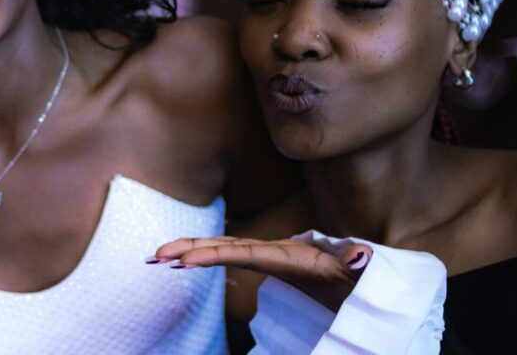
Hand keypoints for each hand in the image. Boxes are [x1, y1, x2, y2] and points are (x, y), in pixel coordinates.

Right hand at [150, 236, 371, 311]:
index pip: (242, 253)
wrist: (358, 266)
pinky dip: (200, 256)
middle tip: (156, 255)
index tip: (185, 262)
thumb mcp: (358, 265)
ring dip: (186, 250)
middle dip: (187, 248)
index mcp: (285, 253)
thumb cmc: (355, 269)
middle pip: (220, 246)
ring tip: (156, 256)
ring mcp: (263, 254)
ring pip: (217, 248)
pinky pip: (225, 256)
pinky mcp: (261, 261)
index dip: (212, 256)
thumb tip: (360, 255)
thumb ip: (356, 258)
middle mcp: (268, 249)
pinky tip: (180, 262)